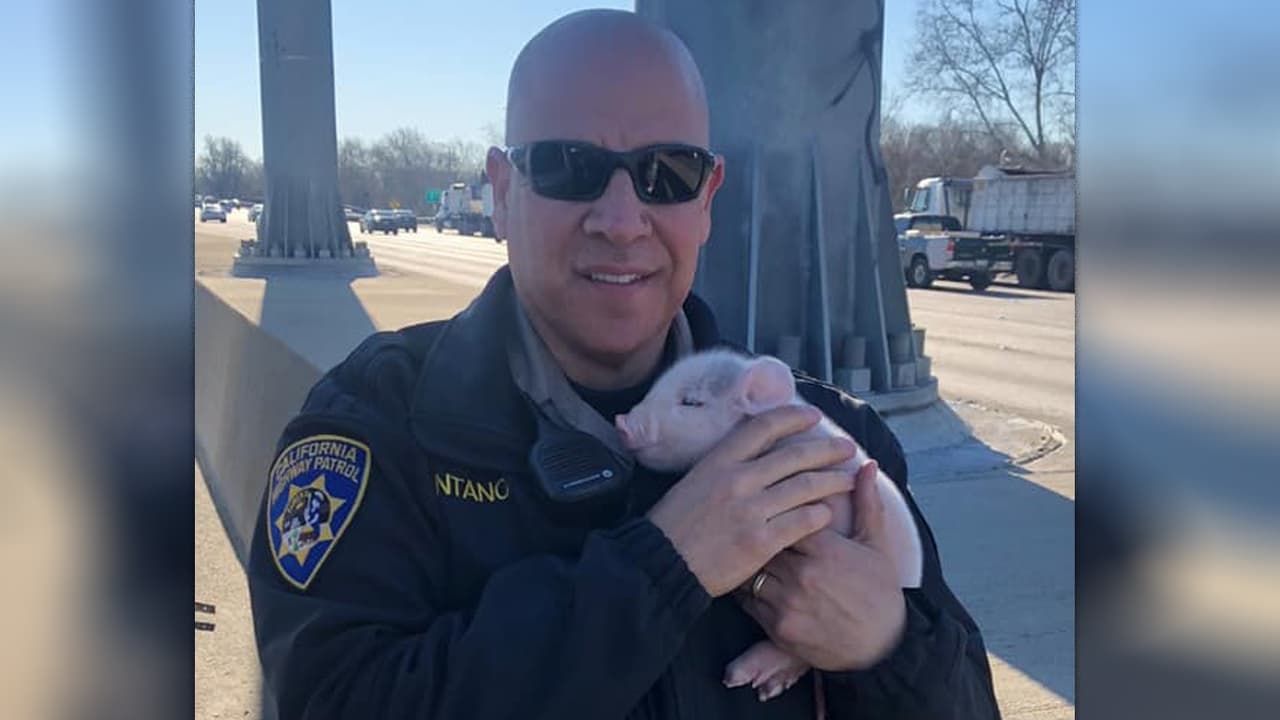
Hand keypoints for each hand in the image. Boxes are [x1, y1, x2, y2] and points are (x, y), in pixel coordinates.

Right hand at [646, 405, 857, 596]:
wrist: (661, 563)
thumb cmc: (674, 524)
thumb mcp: (693, 480)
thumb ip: (725, 466)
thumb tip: (755, 453)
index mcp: (719, 460)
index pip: (763, 427)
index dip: (793, 417)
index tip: (813, 416)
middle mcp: (737, 478)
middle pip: (794, 455)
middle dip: (826, 449)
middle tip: (847, 447)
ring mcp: (750, 509)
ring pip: (805, 487)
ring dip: (832, 481)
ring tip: (848, 480)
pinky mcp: (761, 540)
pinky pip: (802, 521)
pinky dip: (820, 515)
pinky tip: (828, 513)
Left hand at [742, 460, 907, 670]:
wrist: (882, 648)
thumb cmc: (879, 592)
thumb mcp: (876, 545)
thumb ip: (867, 503)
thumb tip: (867, 465)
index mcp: (824, 548)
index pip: (785, 512)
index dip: (776, 505)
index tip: (771, 500)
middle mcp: (802, 574)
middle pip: (760, 539)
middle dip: (754, 530)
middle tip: (744, 520)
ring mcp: (787, 602)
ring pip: (749, 570)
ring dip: (744, 559)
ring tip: (741, 548)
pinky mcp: (777, 627)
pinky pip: (748, 601)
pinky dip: (745, 588)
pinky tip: (748, 578)